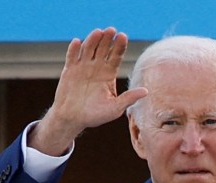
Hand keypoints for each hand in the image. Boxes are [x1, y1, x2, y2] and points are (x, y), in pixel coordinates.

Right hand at [29, 27, 147, 155]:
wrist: (72, 119)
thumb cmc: (94, 115)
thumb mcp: (114, 109)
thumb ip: (128, 99)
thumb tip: (146, 92)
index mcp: (109, 73)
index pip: (116, 55)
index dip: (119, 46)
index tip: (122, 37)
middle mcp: (97, 66)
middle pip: (103, 48)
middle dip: (107, 39)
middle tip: (111, 30)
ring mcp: (83, 66)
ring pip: (89, 48)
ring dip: (93, 39)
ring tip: (98, 32)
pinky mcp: (69, 69)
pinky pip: (72, 56)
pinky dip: (74, 49)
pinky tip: (77, 42)